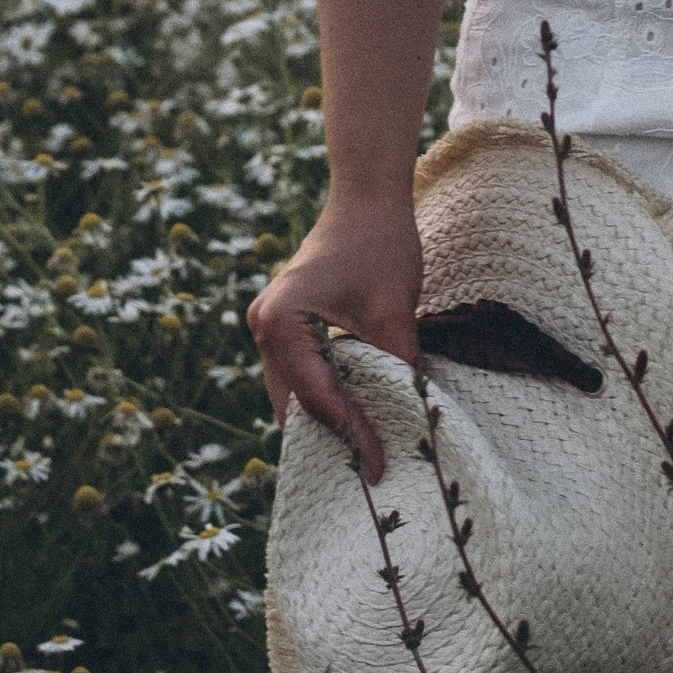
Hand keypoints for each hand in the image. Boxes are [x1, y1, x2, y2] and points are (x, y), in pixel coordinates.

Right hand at [246, 189, 422, 486]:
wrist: (367, 199)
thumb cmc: (381, 246)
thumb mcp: (394, 314)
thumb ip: (397, 371)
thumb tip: (410, 427)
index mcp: (280, 321)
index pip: (316, 396)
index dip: (349, 434)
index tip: (378, 468)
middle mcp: (263, 325)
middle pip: (295, 402)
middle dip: (330, 438)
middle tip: (369, 474)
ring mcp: (268, 325)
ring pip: (295, 393)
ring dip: (327, 420)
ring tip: (364, 453)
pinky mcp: (284, 325)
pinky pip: (300, 375)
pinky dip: (325, 397)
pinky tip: (357, 417)